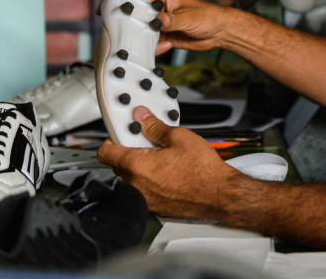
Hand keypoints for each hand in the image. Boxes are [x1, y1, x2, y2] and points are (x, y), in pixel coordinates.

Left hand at [96, 106, 245, 219]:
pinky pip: (142, 189)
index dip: (112, 137)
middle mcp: (135, 185)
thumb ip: (154, 126)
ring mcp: (144, 198)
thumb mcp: (179, 137)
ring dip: (139, 164)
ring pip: (130, 177)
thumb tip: (142, 117)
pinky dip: (149, 179)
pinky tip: (167, 170)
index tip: (122, 130)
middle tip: (148, 139)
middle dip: (128, 149)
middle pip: (117, 163)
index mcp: (137, 166)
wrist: (219, 194)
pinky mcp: (154, 206)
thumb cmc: (203, 171)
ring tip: (161, 155)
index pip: (105, 151)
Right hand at [136, 0, 233, 55]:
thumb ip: (170, 20)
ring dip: (144, 39)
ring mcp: (159, 23)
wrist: (219, 32)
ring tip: (157, 41)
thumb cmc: (209, 16)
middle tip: (136, 31)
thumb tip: (156, 21)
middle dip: (132, 24)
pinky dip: (154, 48)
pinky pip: (151, 43)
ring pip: (141, 31)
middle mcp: (158, 9)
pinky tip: (167, 45)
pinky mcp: (163, 36)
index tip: (111, 6)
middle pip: (134, 14)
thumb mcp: (188, 17)